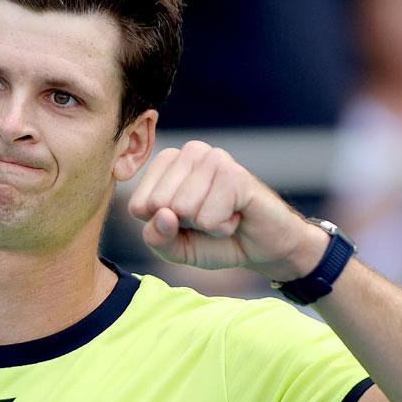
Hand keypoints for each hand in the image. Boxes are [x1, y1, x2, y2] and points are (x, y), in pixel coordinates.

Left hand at [127, 141, 326, 281]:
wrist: (264, 248)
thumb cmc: (215, 241)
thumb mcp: (175, 248)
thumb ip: (156, 237)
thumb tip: (162, 214)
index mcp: (167, 164)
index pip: (137, 205)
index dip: (162, 226)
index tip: (187, 222)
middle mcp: (189, 152)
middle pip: (158, 205)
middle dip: (184, 224)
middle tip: (209, 218)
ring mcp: (214, 158)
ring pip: (182, 209)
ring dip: (206, 225)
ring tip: (224, 215)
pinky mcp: (235, 174)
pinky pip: (208, 217)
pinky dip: (222, 227)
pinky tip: (236, 215)